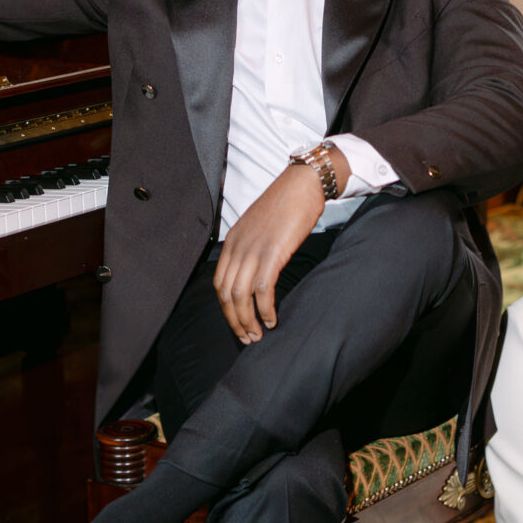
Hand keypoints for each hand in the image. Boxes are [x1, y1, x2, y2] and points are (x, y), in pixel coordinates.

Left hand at [213, 147, 350, 342]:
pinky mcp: (272, 252)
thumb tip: (254, 275)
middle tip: (247, 338)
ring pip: (240, 296)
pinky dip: (265, 309)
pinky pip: (262, 289)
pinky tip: (271, 319)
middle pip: (225, 294)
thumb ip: (251, 249)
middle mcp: (237, 247)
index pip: (219, 284)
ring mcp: (254, 249)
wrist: (303, 184)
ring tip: (257, 335)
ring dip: (248, 320)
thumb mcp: (258, 228)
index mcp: (232, 242)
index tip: (238, 324)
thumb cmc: (287, 205)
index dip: (226, 309)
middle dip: (234, 321)